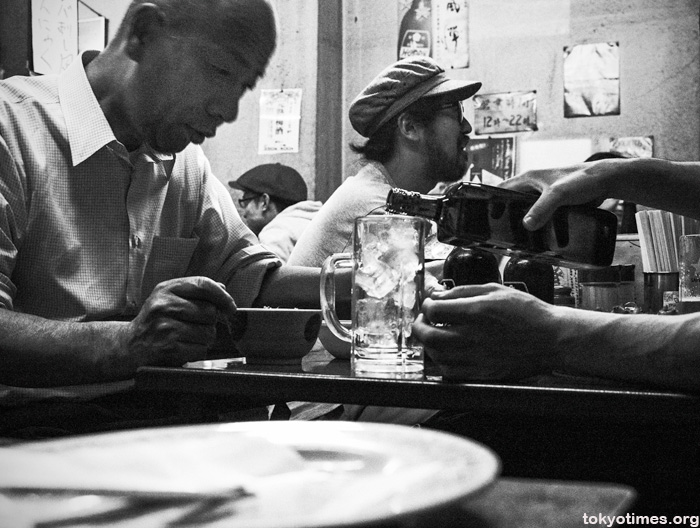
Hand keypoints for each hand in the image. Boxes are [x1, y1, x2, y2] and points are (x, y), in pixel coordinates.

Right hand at [126, 277, 236, 366]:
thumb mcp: (169, 298)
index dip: (222, 296)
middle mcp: (164, 305)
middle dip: (210, 321)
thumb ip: (195, 292)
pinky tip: (184, 347)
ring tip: (189, 337)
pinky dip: (198, 351)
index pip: (203, 284)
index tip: (230, 307)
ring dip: (205, 338)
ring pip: (208, 332)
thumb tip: (222, 289)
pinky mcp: (168, 348)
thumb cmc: (155, 320)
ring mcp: (165, 327)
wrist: (130, 345)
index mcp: (166, 289)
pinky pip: (201, 349)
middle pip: (209, 311)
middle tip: (197, 325)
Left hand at [413, 283, 558, 380]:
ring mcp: (475, 357)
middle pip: (428, 334)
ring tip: (432, 336)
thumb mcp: (496, 290)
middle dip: (419, 325)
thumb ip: (464, 291)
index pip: (434, 310)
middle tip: (422, 321)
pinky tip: (445, 353)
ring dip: (428, 344)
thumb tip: (440, 294)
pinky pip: (449, 372)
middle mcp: (472, 336)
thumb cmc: (528, 313)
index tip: (430, 304)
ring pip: (436, 355)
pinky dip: (440, 362)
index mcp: (475, 312)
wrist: (551, 339)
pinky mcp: (481, 373)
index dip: (427, 305)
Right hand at [498, 163, 609, 230]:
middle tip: (502, 229)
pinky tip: (538, 235)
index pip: (502, 188)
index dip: (493, 200)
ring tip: (518, 236)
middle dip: (507, 213)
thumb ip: (541, 209)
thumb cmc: (582, 180)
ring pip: (528, 209)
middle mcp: (534, 185)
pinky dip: (539, 224)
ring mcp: (545, 194)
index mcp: (529, 178)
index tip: (488, 215)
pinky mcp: (556, 203)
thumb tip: (527, 225)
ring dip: (524, 220)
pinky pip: (542, 215)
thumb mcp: (558, 195)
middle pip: (513, 200)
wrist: (606, 181)